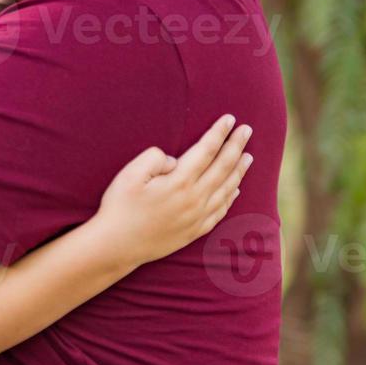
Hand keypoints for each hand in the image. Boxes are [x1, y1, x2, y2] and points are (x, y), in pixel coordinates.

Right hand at [94, 114, 253, 269]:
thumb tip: (175, 160)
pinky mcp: (195, 231)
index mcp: (179, 182)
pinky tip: (236, 190)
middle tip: (247, 130)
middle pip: (222, 167)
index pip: (206, 151)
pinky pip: (221, 211)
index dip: (219, 133)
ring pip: (226, 189)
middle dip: (236, 146)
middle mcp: (194, 199)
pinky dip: (231, 198)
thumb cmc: (120, 206)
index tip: (230, 118)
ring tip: (248, 156)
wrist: (117, 246)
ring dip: (239, 170)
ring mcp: (197, 217)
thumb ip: (154, 158)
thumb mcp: (129, 174)